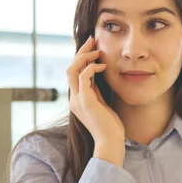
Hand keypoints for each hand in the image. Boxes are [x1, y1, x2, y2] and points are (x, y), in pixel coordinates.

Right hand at [67, 36, 124, 165]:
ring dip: (84, 57)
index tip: (93, 47)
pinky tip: (102, 66)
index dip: (81, 58)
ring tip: (97, 50)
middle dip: (81, 52)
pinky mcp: (85, 101)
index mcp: (76, 99)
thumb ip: (97, 92)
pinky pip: (83, 77)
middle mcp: (73, 99)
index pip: (74, 73)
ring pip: (73, 70)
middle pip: (70, 68)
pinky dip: (91, 68)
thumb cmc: (110, 126)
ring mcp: (77, 100)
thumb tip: (98, 76)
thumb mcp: (102, 104)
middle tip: (93, 40)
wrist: (110, 142)